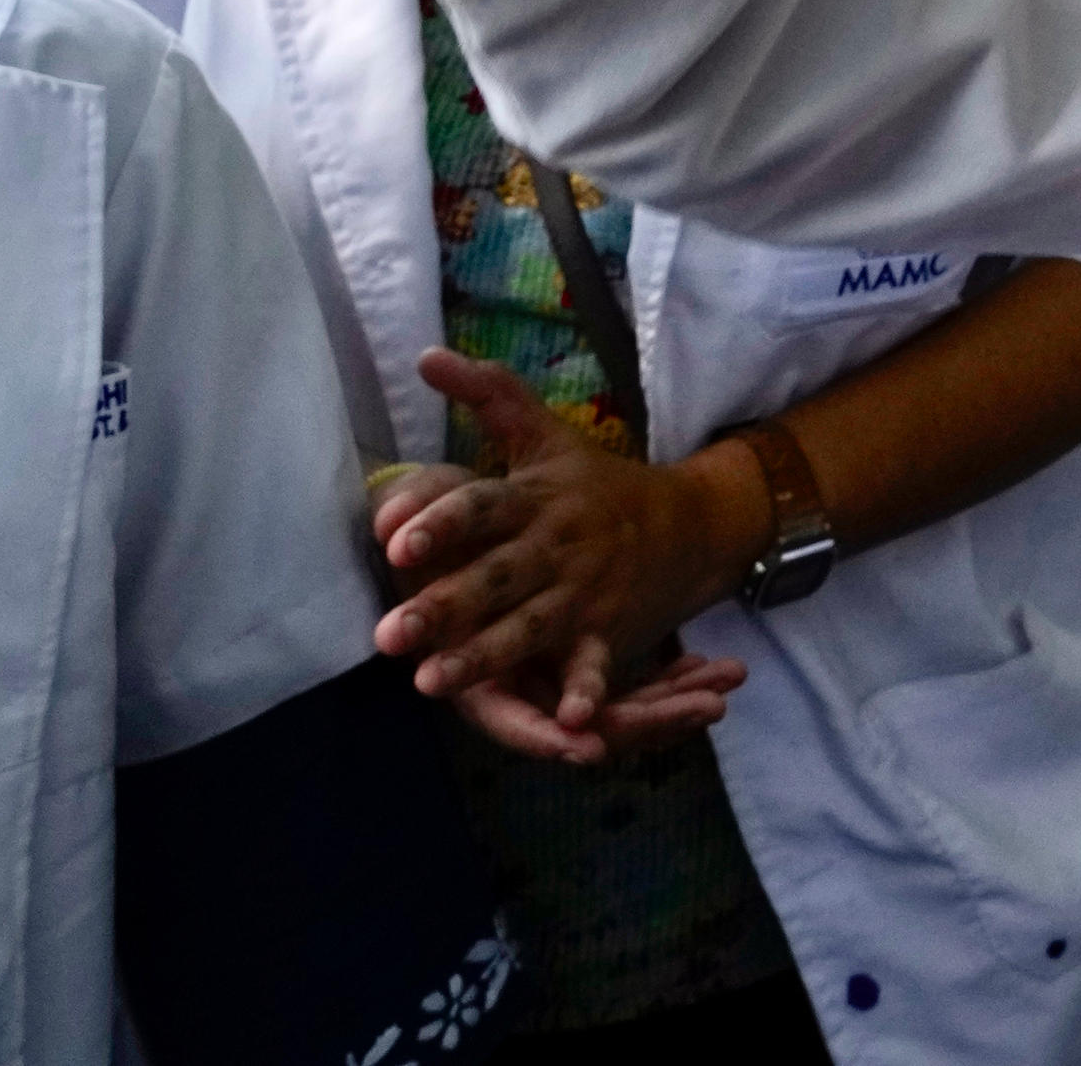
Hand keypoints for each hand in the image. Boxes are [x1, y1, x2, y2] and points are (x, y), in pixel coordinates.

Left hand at [371, 350, 764, 767]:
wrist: (691, 523)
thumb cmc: (595, 483)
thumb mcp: (546, 434)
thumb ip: (489, 395)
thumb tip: (425, 356)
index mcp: (536, 496)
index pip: (482, 506)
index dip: (441, 521)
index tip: (392, 540)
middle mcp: (556, 545)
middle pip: (495, 577)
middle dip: (444, 606)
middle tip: (389, 633)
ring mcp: (584, 592)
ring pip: (528, 628)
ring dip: (484, 657)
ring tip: (430, 684)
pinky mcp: (607, 632)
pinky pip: (596, 666)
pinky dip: (587, 693)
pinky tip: (569, 724)